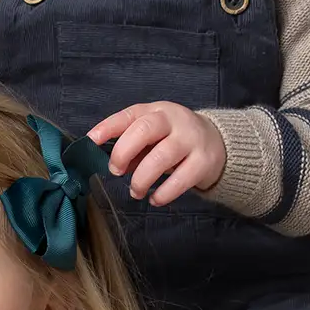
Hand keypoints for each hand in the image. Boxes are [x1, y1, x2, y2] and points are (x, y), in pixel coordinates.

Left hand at [86, 102, 225, 205]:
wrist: (218, 143)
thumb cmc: (176, 139)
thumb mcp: (155, 135)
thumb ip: (134, 146)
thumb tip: (115, 164)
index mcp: (157, 111)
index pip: (129, 115)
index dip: (108, 127)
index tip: (91, 141)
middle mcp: (174, 121)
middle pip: (145, 130)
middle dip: (123, 152)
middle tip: (116, 170)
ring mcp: (191, 140)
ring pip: (162, 157)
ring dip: (142, 178)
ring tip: (136, 191)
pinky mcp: (204, 161)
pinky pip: (181, 179)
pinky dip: (164, 193)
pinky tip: (155, 198)